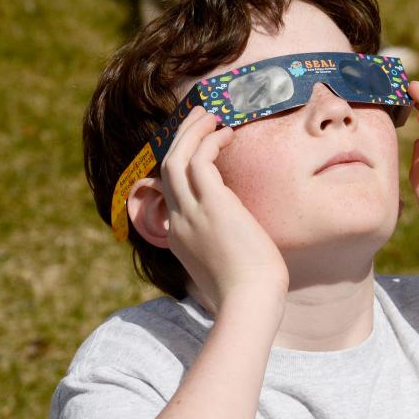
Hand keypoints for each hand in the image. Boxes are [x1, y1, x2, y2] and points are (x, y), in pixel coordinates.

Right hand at [158, 106, 288, 303]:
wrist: (250, 303)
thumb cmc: (251, 292)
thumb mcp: (229, 265)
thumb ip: (227, 245)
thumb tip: (243, 237)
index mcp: (181, 238)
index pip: (170, 192)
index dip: (181, 165)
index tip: (198, 148)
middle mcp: (180, 222)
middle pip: (167, 168)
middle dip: (181, 139)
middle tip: (198, 118)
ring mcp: (192, 213)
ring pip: (177, 158)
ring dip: (191, 132)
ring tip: (211, 115)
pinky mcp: (212, 206)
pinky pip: (200, 161)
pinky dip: (209, 142)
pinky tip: (227, 134)